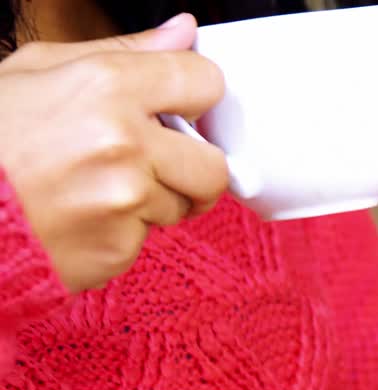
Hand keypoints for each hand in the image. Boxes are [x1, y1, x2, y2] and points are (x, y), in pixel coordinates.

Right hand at [0, 14, 226, 292]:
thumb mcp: (39, 70)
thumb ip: (125, 50)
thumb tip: (184, 31)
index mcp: (106, 86)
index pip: (206, 82)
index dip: (193, 96)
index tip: (178, 108)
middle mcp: (123, 143)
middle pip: (215, 164)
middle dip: (191, 166)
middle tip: (150, 162)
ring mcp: (123, 200)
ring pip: (184, 205)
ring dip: (154, 200)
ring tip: (97, 187)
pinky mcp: (116, 247)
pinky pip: (148, 238)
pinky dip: (123, 231)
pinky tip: (82, 216)